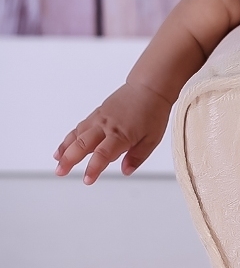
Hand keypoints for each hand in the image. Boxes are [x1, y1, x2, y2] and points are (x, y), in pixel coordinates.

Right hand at [54, 82, 173, 183]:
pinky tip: (62, 149)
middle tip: (61, 172)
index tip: (87, 180)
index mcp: (121, 134)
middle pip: (83, 144)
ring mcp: (99, 119)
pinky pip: (79, 127)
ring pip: (77, 135)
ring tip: (57, 163)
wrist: (149, 88)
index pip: (103, 154)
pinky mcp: (96, 114)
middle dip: (69, 159)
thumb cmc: (152, 112)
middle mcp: (106, 126)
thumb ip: (138, 156)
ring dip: (65, 149)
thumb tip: (126, 171)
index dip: (93, 168)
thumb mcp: (152, 138)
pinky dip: (69, 139)